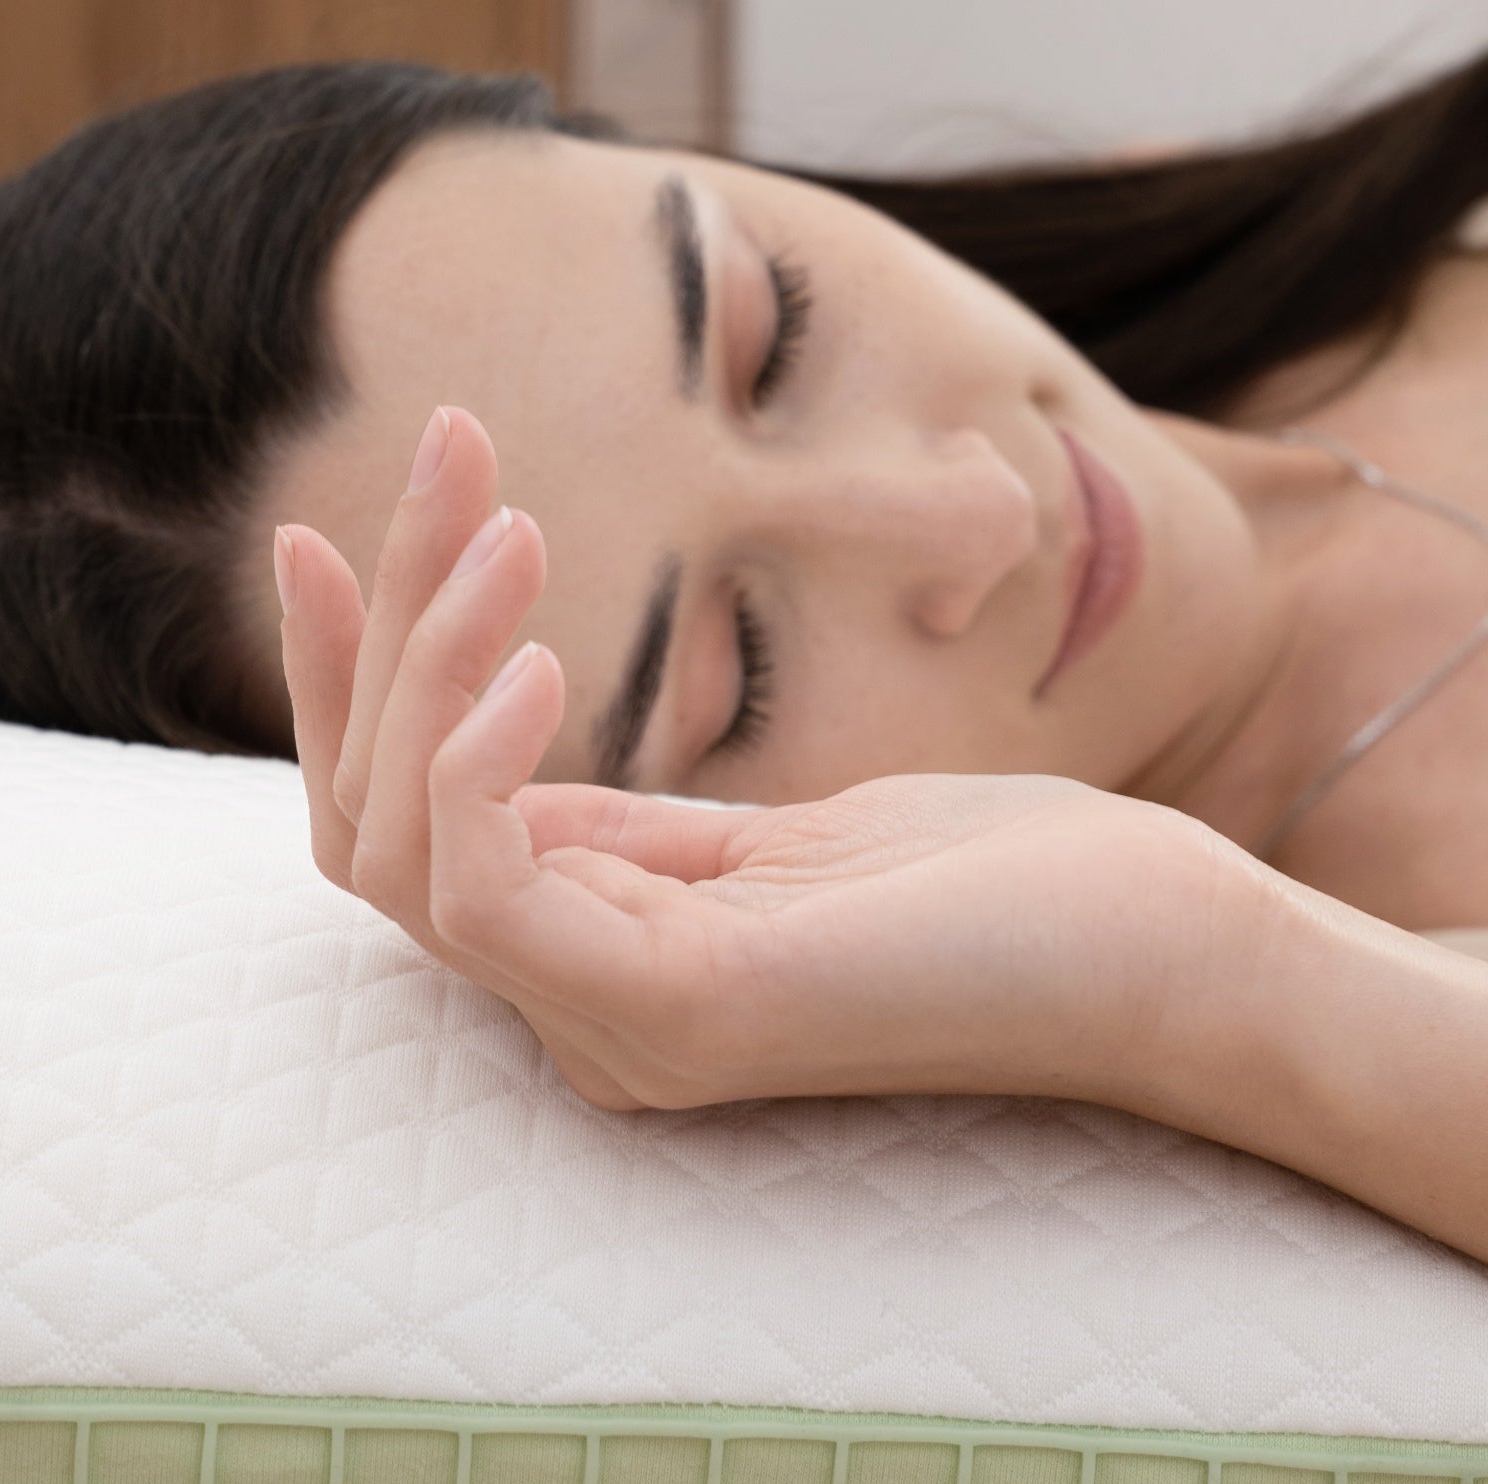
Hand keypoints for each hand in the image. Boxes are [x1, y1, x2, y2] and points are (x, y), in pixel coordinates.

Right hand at [276, 404, 1270, 1113]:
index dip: (340, 689)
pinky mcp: (684, 1008)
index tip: (321, 539)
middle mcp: (583, 1015)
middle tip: (451, 452)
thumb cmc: (999, 884)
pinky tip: (527, 651)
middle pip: (370, 829)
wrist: (1166, 959)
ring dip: (419, 662)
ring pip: (399, 849)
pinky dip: (467, 757)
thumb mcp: (774, 834)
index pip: (395, 836)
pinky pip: (483, 889)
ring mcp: (623, 1027)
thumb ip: (625, 820)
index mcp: (602, 972)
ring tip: (510, 526)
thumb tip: (495, 731)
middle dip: (376, 632)